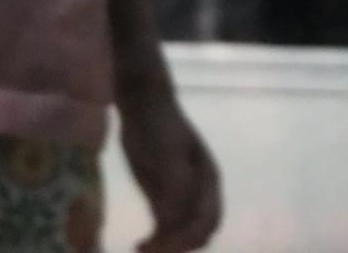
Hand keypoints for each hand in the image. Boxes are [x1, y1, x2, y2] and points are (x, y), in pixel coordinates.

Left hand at [120, 92, 221, 252]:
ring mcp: (180, 197)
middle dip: (179, 247)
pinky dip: (155, 241)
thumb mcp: (169, 152)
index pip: (208, 221)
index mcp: (209, 180)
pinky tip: (138, 244)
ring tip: (142, 249)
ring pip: (180, 235)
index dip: (190, 238)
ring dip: (166, 248)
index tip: (165, 245)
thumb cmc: (161, 127)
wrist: (143, 109)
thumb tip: (174, 220)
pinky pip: (164, 229)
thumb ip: (176, 185)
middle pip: (198, 233)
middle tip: (152, 249)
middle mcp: (199, 193)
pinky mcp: (161, 199)